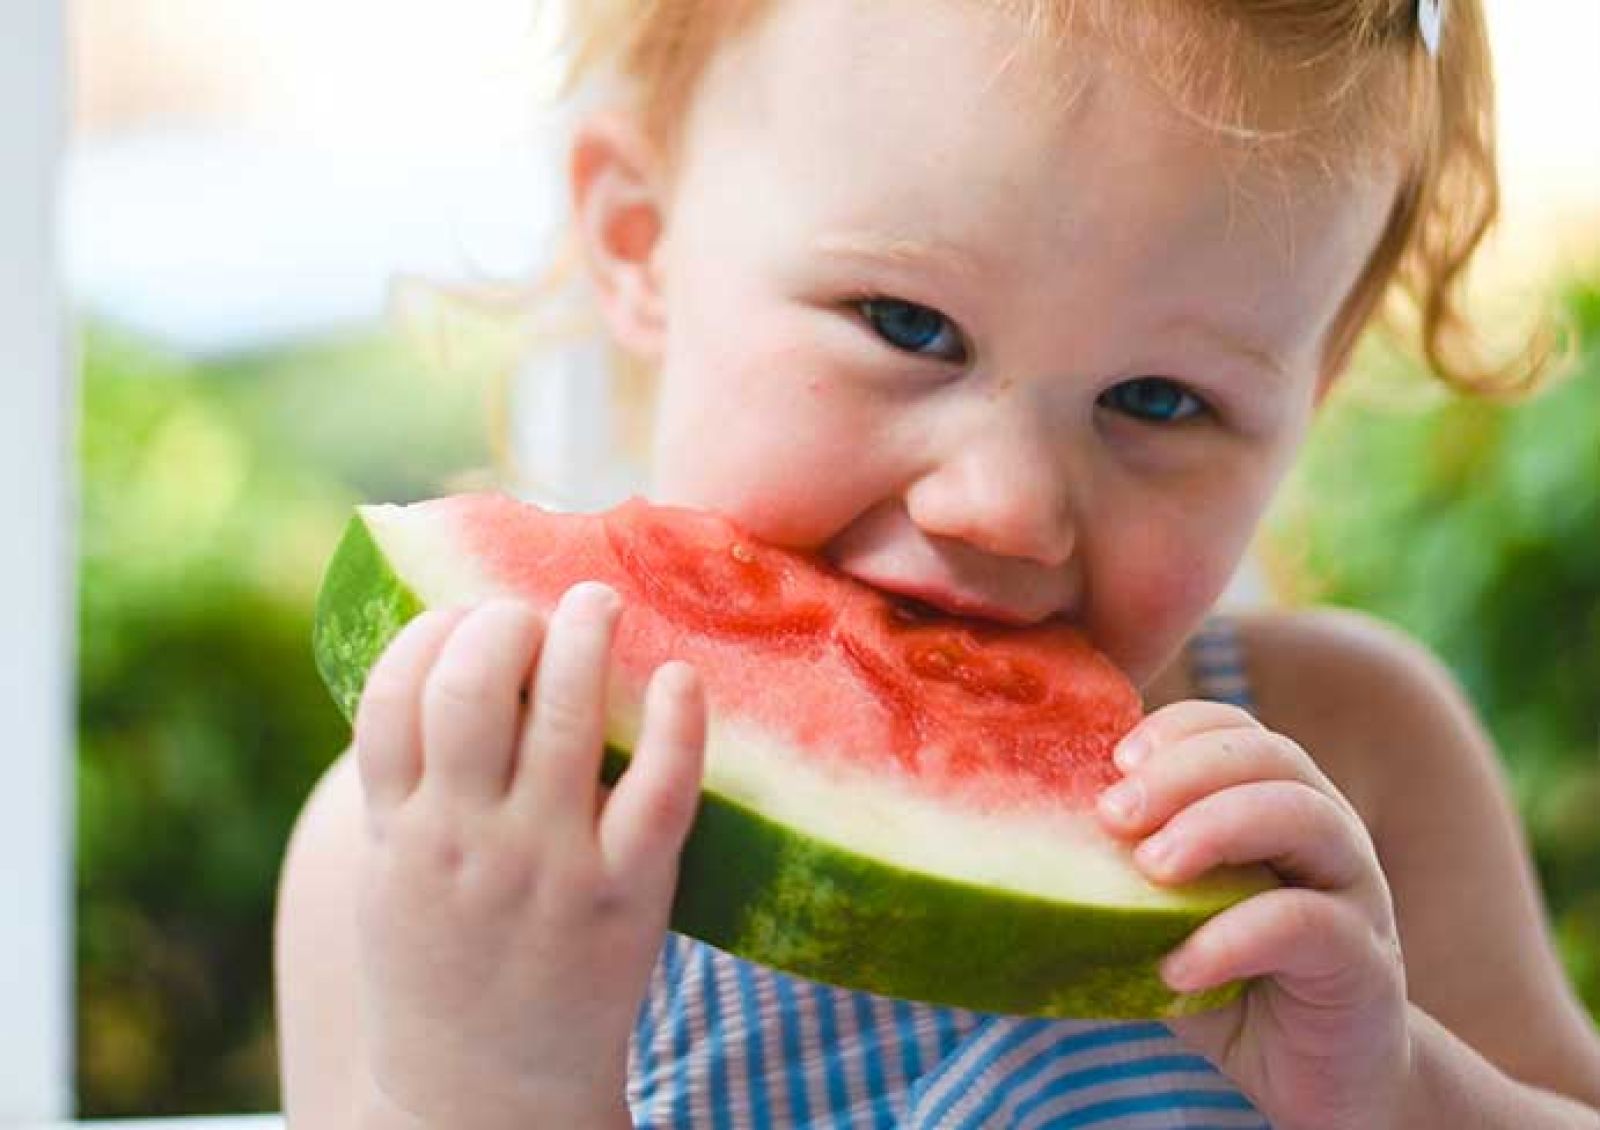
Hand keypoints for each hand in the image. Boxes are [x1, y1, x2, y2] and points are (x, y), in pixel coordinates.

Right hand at [352, 586, 705, 1127]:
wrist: (484, 1092)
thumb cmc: (442, 963)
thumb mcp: (394, 873)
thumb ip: (407, 779)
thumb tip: (443, 659)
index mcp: (400, 831)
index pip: (393, 694)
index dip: (432, 632)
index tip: (464, 613)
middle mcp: (466, 841)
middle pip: (476, 687)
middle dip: (506, 620)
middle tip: (536, 607)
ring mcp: (548, 867)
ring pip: (566, 718)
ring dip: (586, 636)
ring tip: (600, 602)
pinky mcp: (625, 894)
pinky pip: (659, 789)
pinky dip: (675, 722)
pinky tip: (680, 678)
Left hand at [1095, 701, 1409, 1129]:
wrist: (1319, 1077)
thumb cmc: (1230, 978)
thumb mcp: (1166, 914)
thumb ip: (1123, 871)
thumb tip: (1021, 839)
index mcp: (1276, 801)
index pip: (1236, 729)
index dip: (1178, 731)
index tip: (1113, 760)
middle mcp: (1325, 829)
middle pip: (1271, 756)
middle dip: (1184, 772)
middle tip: (1113, 815)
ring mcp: (1355, 889)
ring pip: (1304, 816)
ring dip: (1216, 828)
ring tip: (1150, 870)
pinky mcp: (1364, 960)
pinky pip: (1308, 923)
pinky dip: (1235, 935)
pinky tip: (1179, 963)